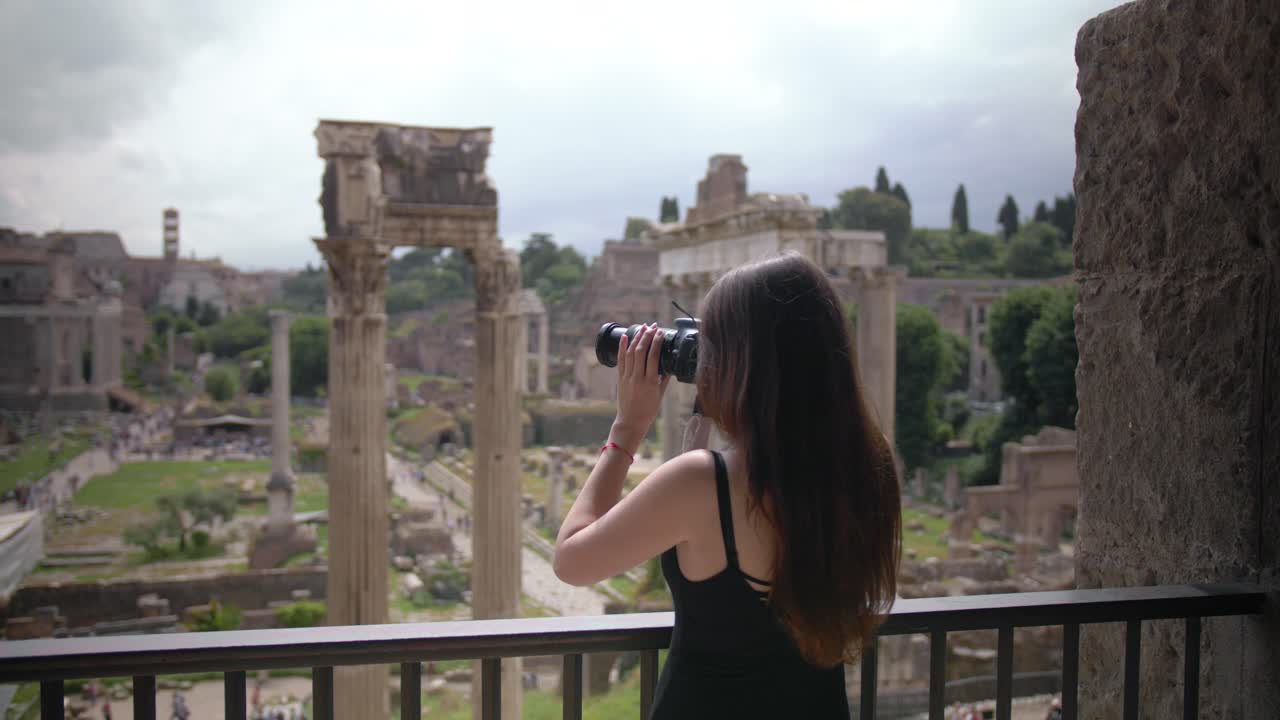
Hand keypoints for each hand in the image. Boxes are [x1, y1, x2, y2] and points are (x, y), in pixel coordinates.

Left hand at [613, 323, 670, 452]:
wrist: (631, 421)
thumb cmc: (648, 411)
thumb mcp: (660, 395)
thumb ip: (664, 380)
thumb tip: (669, 367)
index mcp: (650, 382)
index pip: (653, 357)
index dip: (656, 342)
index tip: (660, 333)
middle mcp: (637, 378)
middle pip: (641, 351)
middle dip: (647, 336)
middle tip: (653, 326)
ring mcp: (627, 377)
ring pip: (630, 353)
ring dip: (636, 338)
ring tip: (642, 327)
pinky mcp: (620, 378)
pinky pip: (620, 360)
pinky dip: (622, 347)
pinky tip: (625, 336)